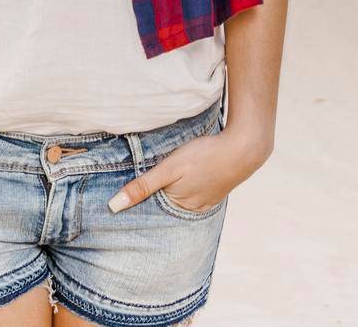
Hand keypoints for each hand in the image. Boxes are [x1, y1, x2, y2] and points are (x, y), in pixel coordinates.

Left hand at [105, 127, 269, 213]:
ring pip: (178, 199)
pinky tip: (181, 179)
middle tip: (133, 186)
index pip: (149, 210)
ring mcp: (205, 201)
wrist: (243, 147)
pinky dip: (183, 189)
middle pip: (164, 205)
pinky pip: (193, 194)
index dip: (135, 202)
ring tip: (157, 181)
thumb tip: (113, 207)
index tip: (118, 199)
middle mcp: (192, 209)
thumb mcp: (168, 169)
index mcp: (178, 206)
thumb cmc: (203, 156)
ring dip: (167, 192)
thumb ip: (142, 187)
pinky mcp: (214, 191)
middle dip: (150, 199)